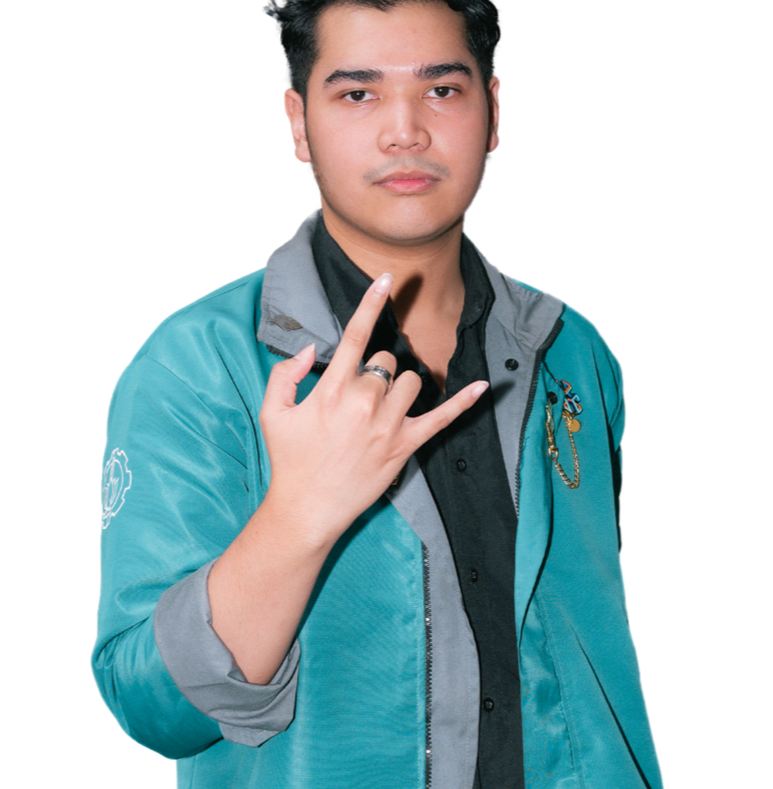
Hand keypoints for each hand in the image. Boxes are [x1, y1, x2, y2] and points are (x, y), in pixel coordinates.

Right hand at [259, 273, 488, 549]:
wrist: (307, 509)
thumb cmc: (290, 460)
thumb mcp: (272, 413)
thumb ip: (284, 374)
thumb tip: (310, 349)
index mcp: (331, 390)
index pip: (354, 337)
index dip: (371, 305)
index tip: (387, 279)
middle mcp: (363, 403)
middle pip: (385, 362)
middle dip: (376, 372)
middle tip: (358, 398)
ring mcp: (387, 426)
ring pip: (411, 382)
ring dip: (400, 387)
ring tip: (382, 408)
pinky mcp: (405, 446)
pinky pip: (442, 419)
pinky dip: (463, 402)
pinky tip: (483, 386)